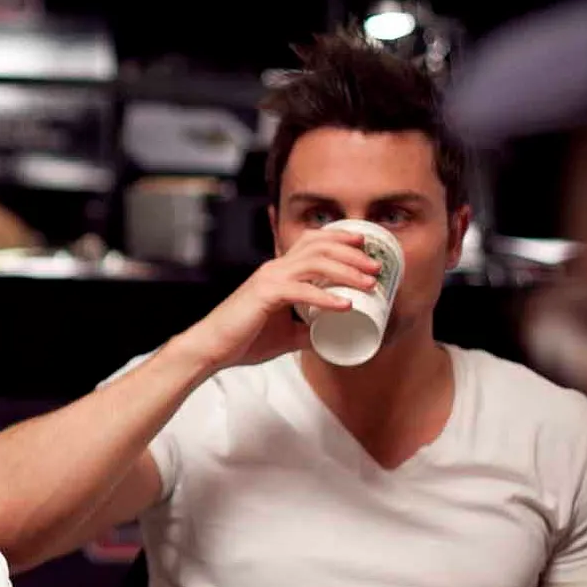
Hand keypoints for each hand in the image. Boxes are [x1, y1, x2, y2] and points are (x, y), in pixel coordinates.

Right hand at [171, 229, 379, 373]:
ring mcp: (269, 279)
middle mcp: (274, 268)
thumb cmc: (242, 339)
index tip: (364, 245)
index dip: (340, 238)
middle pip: (319, 246)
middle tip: (375, 267)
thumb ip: (306, 330)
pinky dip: (325, 297)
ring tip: (368, 284)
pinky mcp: (265, 295)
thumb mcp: (285, 333)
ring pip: (315, 262)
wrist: (211, 348)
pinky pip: (301, 290)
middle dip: (352, 252)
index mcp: (278, 271)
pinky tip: (344, 305)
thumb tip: (329, 337)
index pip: (312, 242)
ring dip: (346, 270)